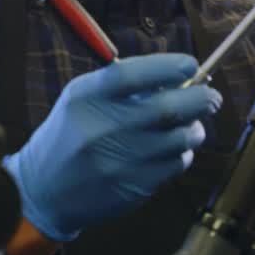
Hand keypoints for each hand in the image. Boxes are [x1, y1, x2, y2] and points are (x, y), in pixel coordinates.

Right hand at [3, 53, 220, 241]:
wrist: (43, 190)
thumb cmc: (71, 135)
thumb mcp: (82, 98)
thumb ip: (124, 84)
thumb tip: (181, 75)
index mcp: (87, 98)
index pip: (134, 74)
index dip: (169, 67)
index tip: (190, 65)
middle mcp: (103, 128)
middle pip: (169, 107)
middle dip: (201, 98)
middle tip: (212, 97)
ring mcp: (120, 160)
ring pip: (181, 138)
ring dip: (195, 129)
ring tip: (191, 124)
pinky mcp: (133, 187)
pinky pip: (175, 164)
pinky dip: (181, 153)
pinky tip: (171, 150)